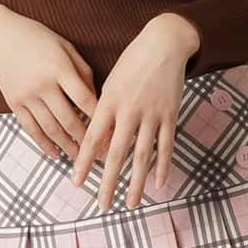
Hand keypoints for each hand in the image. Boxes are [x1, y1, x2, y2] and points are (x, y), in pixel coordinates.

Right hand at [0, 3, 97, 159]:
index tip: (112, 133)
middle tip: (100, 155)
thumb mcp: (65, 47)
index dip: (100, 119)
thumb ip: (82, 72)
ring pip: (50, 129)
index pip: (85, 100)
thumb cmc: (37, 38)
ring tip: (80, 158)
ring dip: (67, 147)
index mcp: (60, 68)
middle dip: (86, 140)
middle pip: (69, 120)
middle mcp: (43, 84)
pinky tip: (55, 153)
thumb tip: (96, 100)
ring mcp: (27, 95)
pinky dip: (43, 144)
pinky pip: (30, 129)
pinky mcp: (13, 103)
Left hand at [68, 13, 200, 211]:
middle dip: (108, 181)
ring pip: (142, 155)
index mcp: (109, 102)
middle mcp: (129, 111)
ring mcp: (151, 114)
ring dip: (137, 182)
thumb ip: (104, 113)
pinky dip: (163, 166)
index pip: (92, 138)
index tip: (76, 182)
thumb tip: (96, 144)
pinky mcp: (170, 115)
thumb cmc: (132, 63)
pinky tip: (160, 184)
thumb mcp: (110, 84)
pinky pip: (166, 145)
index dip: (83, 162)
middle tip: (102, 204)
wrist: (164, 43)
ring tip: (131, 203)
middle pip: (116, 153)